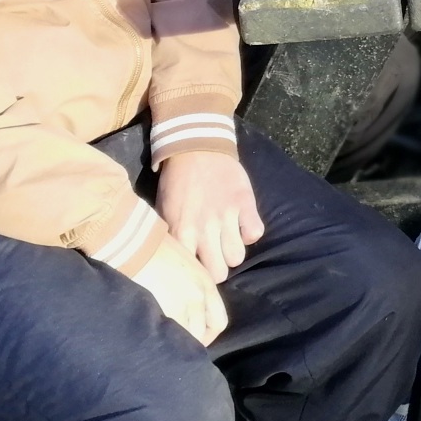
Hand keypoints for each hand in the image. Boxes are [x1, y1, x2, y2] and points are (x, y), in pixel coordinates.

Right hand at [128, 233, 227, 345]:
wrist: (136, 243)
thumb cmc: (156, 250)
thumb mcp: (184, 266)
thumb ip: (191, 288)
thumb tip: (185, 309)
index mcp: (206, 284)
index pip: (218, 321)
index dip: (207, 335)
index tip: (194, 338)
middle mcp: (198, 297)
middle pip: (202, 334)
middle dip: (190, 343)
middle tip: (174, 344)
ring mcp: (181, 305)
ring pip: (185, 338)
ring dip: (175, 343)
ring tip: (161, 342)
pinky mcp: (162, 310)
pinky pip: (166, 335)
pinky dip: (160, 339)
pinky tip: (150, 336)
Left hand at [157, 150, 264, 282]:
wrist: (196, 147)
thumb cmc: (178, 182)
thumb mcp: (165, 211)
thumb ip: (173, 237)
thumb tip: (180, 261)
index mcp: (181, 232)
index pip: (193, 272)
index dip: (197, 273)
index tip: (198, 267)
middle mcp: (204, 229)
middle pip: (219, 272)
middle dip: (219, 267)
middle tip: (216, 255)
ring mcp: (226, 216)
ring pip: (237, 257)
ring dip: (234, 250)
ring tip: (229, 239)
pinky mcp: (244, 203)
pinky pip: (255, 233)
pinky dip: (250, 232)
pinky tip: (243, 224)